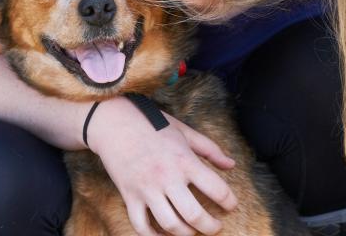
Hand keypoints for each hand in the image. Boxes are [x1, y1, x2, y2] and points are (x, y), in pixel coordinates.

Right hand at [86, 96, 237, 235]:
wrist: (114, 122)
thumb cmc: (152, 124)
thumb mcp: (184, 131)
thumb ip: (210, 149)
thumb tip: (231, 165)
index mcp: (184, 160)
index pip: (216, 189)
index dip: (229, 202)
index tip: (231, 206)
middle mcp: (167, 177)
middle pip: (194, 215)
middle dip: (210, 227)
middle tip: (216, 228)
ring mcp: (146, 189)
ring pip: (170, 225)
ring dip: (185, 234)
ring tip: (192, 231)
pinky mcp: (129, 196)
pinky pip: (141, 226)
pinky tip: (164, 235)